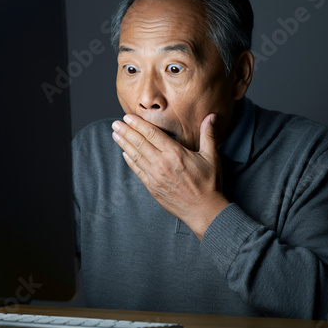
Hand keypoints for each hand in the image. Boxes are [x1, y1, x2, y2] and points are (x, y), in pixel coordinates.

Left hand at [111, 113, 229, 238]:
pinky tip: (124, 154)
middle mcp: (162, 163)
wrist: (204, 210)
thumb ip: (208, 135)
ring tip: (115, 134)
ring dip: (124, 144)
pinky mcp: (152, 187)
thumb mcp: (212, 157)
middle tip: (116, 123)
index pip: (152, 134)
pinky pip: (138, 171)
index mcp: (175, 153)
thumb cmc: (209, 184)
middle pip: (140, 143)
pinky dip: (130, 161)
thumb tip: (211, 116)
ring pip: (136, 156)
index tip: (128, 117)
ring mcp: (155, 176)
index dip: (138, 124)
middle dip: (126, 131)